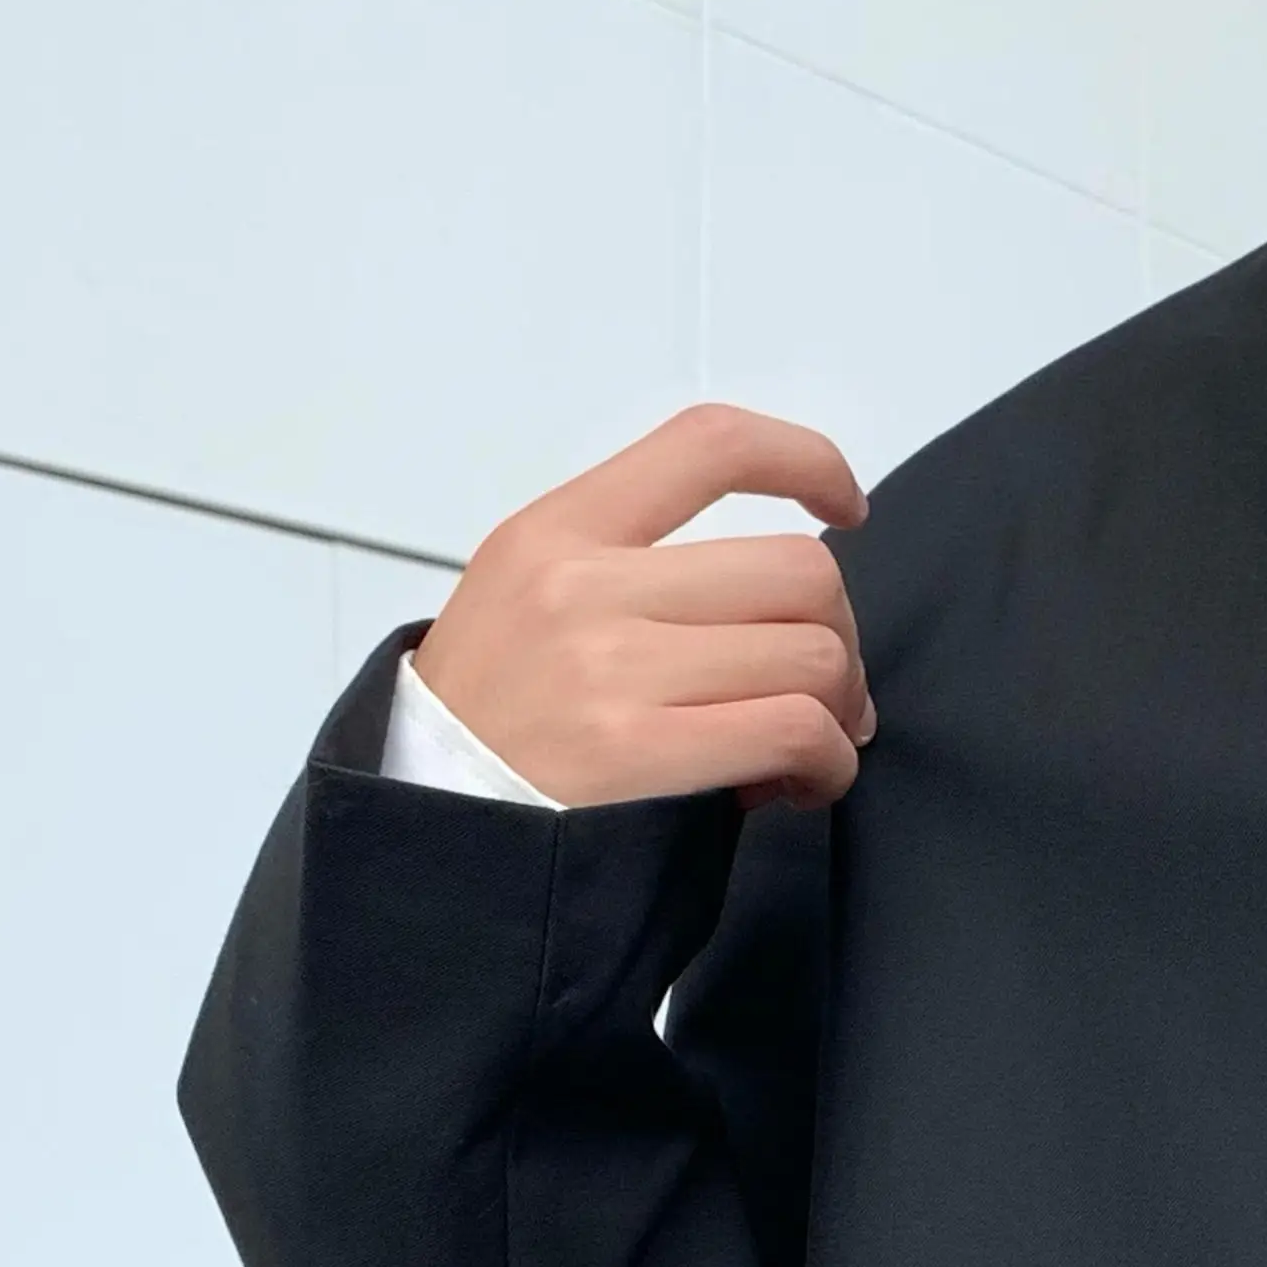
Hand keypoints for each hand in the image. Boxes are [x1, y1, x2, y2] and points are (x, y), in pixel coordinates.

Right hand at [412, 404, 875, 811]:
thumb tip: (778, 604)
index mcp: (557, 530)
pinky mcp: (636, 753)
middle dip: (840, 637)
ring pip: (812, 655)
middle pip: (798, 572)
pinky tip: (802, 783)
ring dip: (840, 709)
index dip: (806, 460)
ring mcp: (610, 668)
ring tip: (809, 747)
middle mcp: (584, 584)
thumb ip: (634, 572)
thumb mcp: (523, 599)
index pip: (712, 445)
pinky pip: (795, 731)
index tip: (844, 507)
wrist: (421, 822)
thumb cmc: (485, 724)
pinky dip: (829, 762)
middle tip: (827, 691)